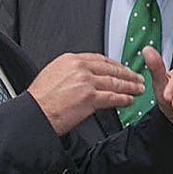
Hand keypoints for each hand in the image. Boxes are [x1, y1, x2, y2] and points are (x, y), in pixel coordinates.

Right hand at [27, 53, 142, 134]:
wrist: (33, 114)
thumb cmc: (40, 99)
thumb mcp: (54, 74)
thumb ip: (72, 72)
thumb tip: (85, 75)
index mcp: (70, 60)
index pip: (100, 59)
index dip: (115, 64)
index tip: (123, 68)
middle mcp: (79, 67)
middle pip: (111, 69)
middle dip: (127, 74)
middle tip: (138, 77)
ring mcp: (85, 82)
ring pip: (114, 82)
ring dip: (130, 86)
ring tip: (138, 89)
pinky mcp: (89, 97)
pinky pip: (112, 97)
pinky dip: (123, 99)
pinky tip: (129, 100)